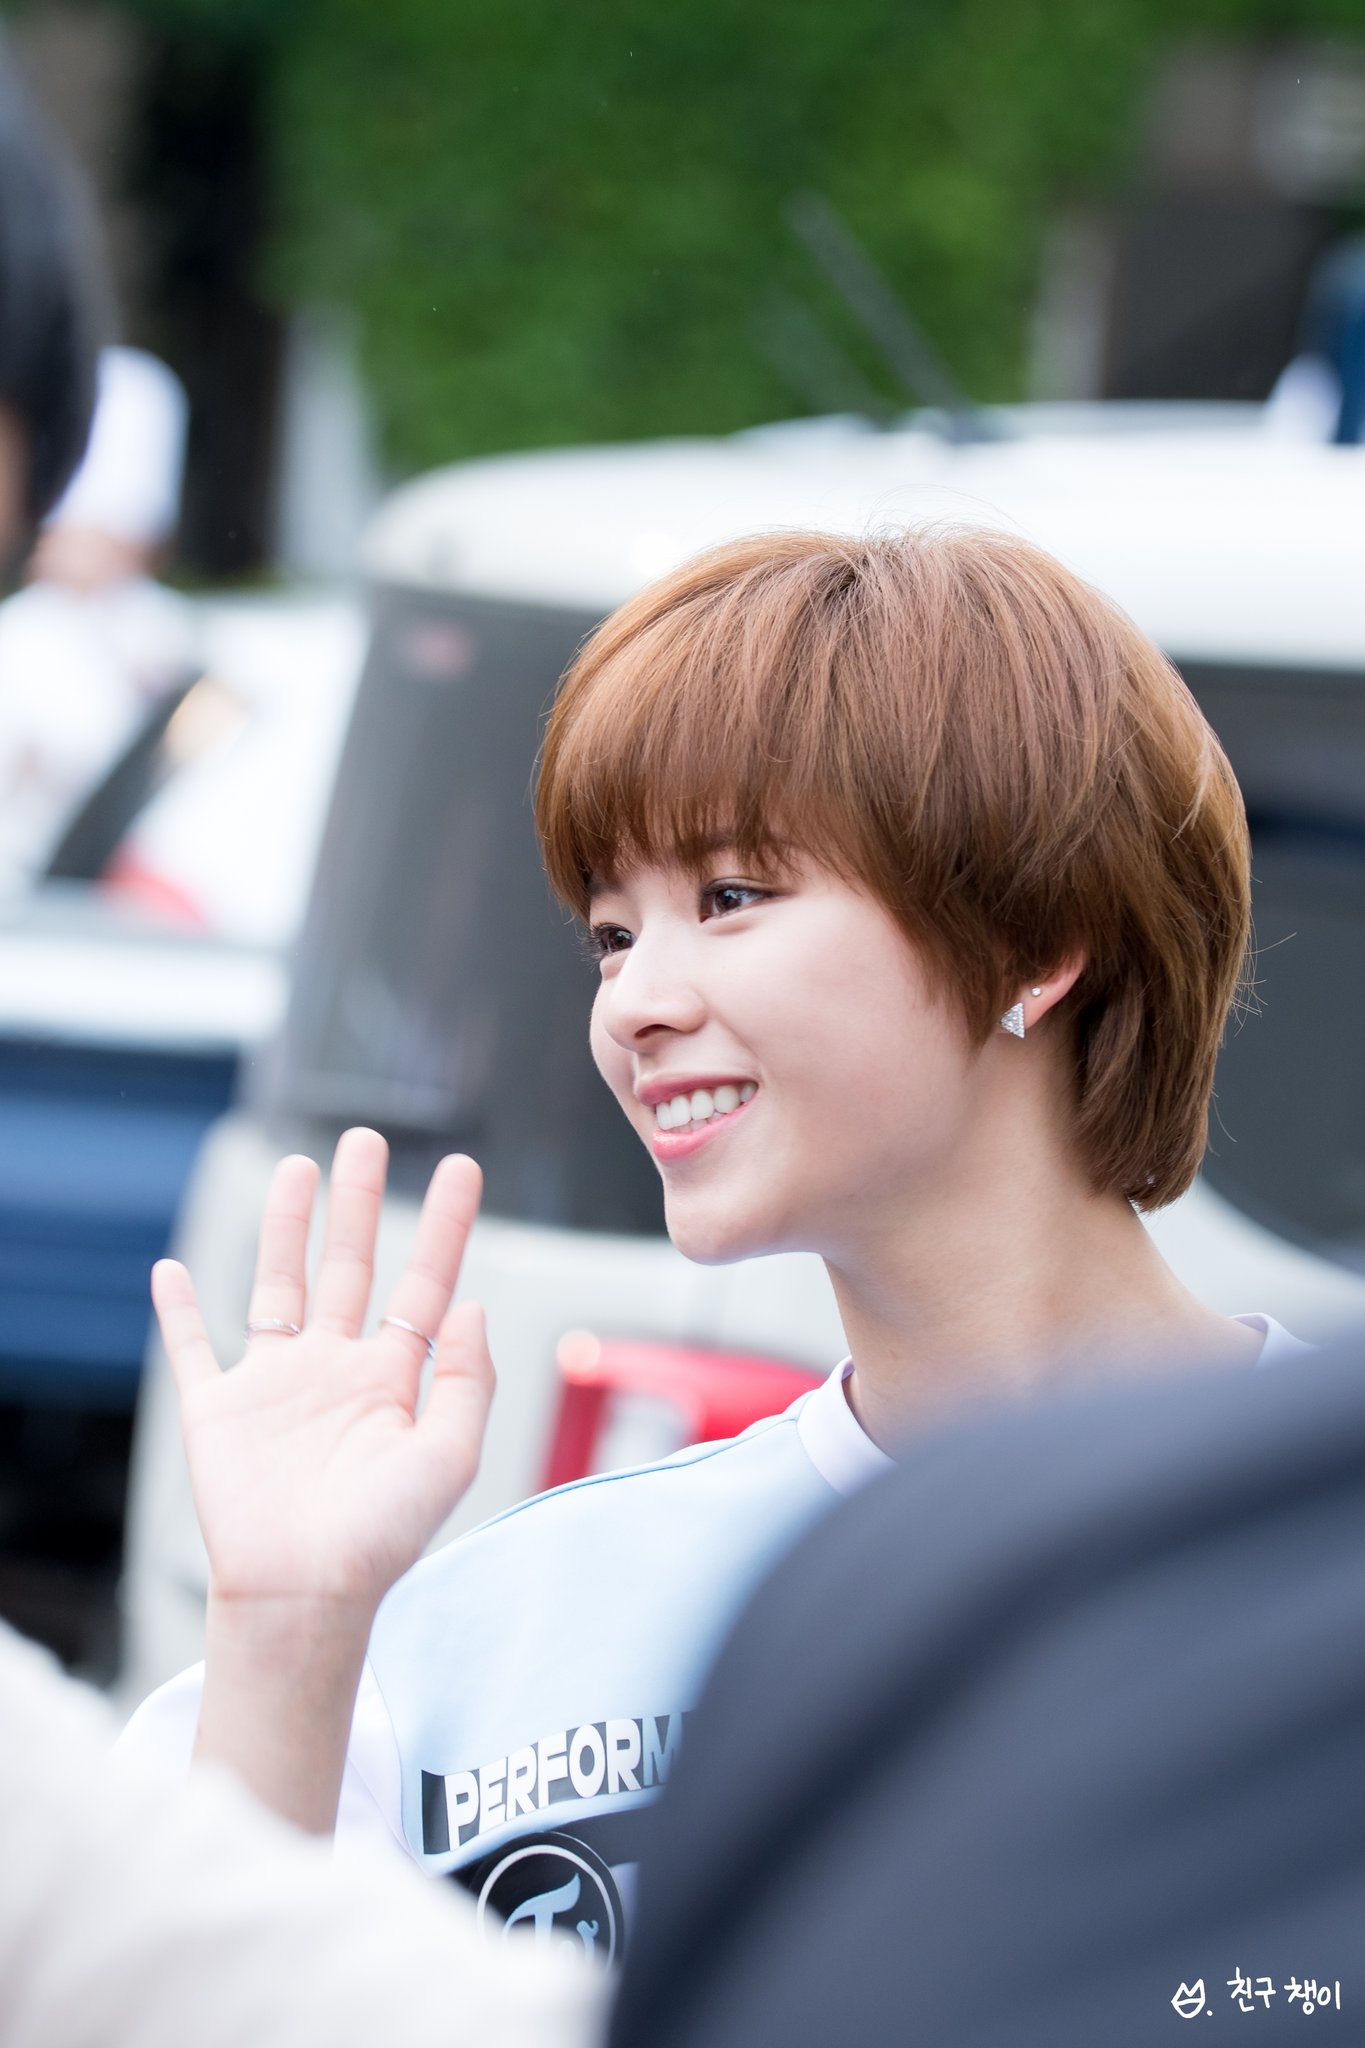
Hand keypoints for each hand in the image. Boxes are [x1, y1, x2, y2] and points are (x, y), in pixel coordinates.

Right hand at [152, 1127, 495, 1624]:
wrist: (305, 1593)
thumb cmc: (382, 1537)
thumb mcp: (451, 1455)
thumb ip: (469, 1379)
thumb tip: (475, 1305)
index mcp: (393, 1379)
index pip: (425, 1284)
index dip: (445, 1227)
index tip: (462, 1168)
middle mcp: (334, 1370)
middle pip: (349, 1265)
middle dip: (358, 1202)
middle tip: (366, 1138)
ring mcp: (274, 1386)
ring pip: (277, 1284)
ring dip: (284, 1227)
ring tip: (295, 1167)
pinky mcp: (217, 1410)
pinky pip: (192, 1349)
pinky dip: (178, 1311)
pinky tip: (169, 1270)